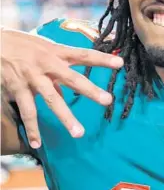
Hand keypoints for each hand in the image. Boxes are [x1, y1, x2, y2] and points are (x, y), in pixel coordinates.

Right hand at [1, 28, 122, 148]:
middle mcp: (47, 64)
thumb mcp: (44, 49)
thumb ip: (59, 68)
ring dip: (66, 117)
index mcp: (57, 52)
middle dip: (90, 90)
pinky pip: (27, 112)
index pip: (84, 54)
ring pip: (52, 99)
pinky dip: (32, 128)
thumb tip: (70, 88)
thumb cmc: (23, 46)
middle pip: (72, 78)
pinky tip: (37, 143)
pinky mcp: (18, 89)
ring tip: (79, 133)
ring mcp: (33, 78)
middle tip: (107, 101)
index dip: (102, 59)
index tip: (120, 63)